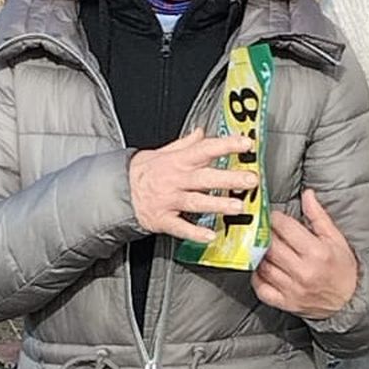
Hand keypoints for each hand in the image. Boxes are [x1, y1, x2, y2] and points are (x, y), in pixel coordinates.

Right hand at [128, 128, 259, 241]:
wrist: (117, 190)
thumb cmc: (144, 172)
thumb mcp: (162, 152)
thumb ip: (185, 144)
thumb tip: (202, 132)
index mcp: (177, 161)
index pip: (205, 149)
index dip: (226, 146)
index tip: (246, 144)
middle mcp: (175, 179)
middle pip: (205, 177)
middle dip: (229, 179)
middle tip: (251, 180)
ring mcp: (169, 200)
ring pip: (196, 201)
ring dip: (218, 204)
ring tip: (238, 207)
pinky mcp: (163, 219)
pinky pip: (180, 227)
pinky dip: (195, 232)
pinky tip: (210, 235)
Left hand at [252, 189, 359, 318]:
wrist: (349, 301)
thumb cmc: (343, 269)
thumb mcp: (336, 239)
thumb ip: (318, 216)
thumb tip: (307, 195)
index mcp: (317, 252)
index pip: (285, 227)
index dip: (275, 218)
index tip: (274, 216)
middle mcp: (303, 271)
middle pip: (270, 245)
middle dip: (264, 234)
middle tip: (264, 230)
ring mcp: (293, 289)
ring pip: (263, 266)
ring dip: (259, 254)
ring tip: (264, 248)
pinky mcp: (286, 303)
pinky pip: (261, 289)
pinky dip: (257, 277)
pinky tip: (262, 269)